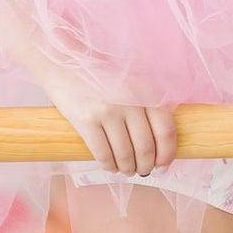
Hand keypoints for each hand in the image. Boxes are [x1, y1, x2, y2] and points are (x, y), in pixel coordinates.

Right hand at [40, 64, 180, 179]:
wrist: (65, 62)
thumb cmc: (101, 75)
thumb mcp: (133, 81)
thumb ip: (148, 105)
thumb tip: (160, 143)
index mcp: (146, 92)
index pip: (166, 130)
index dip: (167, 154)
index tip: (163, 166)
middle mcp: (130, 102)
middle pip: (146, 147)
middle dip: (146, 165)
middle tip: (144, 171)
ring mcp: (108, 111)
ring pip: (125, 154)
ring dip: (128, 168)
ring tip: (127, 170)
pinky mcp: (86, 121)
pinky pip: (103, 154)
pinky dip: (109, 166)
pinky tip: (110, 167)